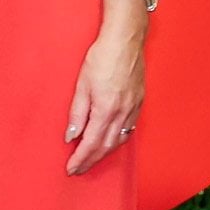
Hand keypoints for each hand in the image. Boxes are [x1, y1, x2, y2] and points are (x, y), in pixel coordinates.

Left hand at [67, 2, 146, 176]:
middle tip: (79, 170)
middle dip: (92, 161)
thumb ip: (77, 113)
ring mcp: (133, 108)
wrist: (126, 39)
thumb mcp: (82, 85)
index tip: (71, 168)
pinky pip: (129, 130)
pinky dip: (118, 140)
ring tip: (92, 159)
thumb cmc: (102, 57)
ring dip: (105, 153)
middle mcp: (122, 113)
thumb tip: (71, 136)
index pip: (91, 143)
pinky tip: (111, 141)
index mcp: (106, 109)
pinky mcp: (139, 102)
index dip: (80, 159)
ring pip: (119, 140)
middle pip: (107, 147)